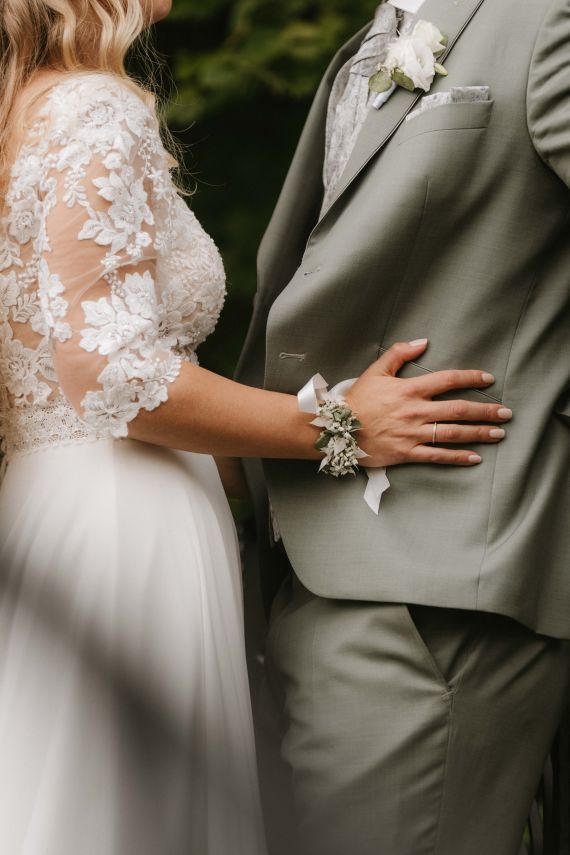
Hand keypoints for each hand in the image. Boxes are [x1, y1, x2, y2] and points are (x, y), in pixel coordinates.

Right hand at [345, 339, 512, 467]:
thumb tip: (423, 342)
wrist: (336, 429)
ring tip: (498, 434)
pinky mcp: (406, 453)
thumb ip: (400, 354)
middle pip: (458, 409)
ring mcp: (412, 434)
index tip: (488, 380)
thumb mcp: (376, 371)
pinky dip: (457, 457)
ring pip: (452, 433)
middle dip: (485, 411)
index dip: (470, 378)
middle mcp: (415, 411)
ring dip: (478, 433)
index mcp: (410, 389)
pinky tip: (474, 458)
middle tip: (506, 413)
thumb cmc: (356, 400)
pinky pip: (436, 456)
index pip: (447, 380)